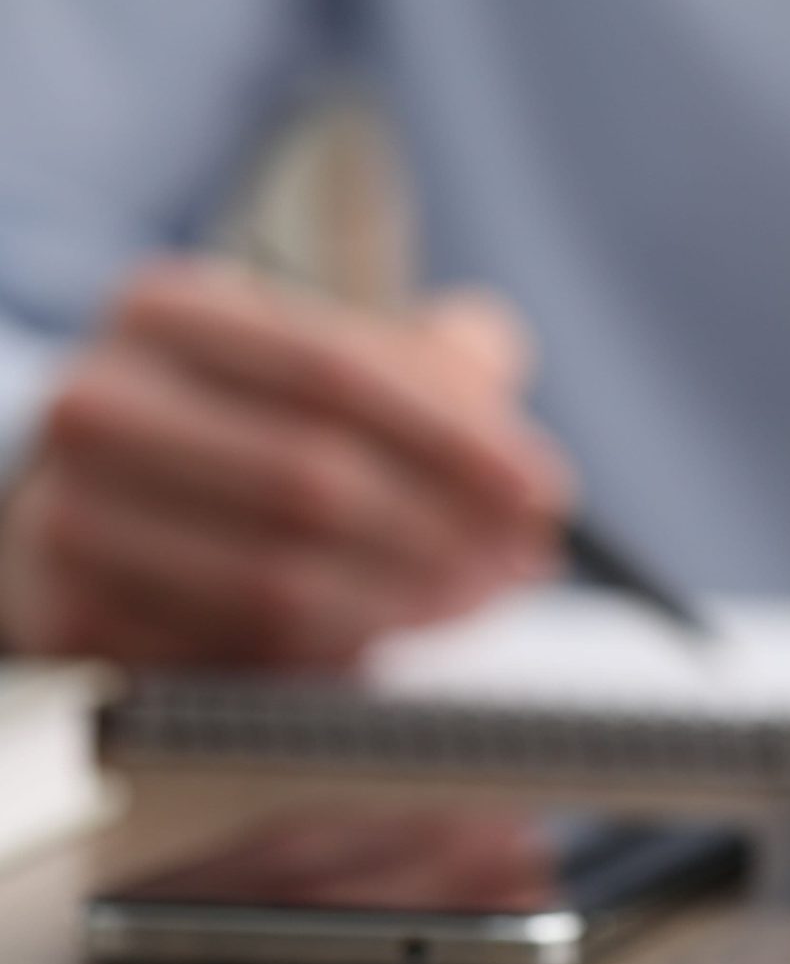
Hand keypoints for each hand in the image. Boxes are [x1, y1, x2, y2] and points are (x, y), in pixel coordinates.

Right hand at [0, 260, 571, 667]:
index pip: (340, 372)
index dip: (461, 439)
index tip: (546, 491)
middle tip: (523, 561)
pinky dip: (336, 653)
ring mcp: (68, 514)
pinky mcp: (74, 618)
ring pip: (280, 581)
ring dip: (408, 602)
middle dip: (446, 531)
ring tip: (477, 597)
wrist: (111, 502)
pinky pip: (238, 653)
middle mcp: (99, 402)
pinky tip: (392, 634)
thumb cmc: (251, 421)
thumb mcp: (334, 360)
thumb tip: (496, 353)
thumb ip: (433, 353)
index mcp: (169, 310)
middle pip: (314, 481)